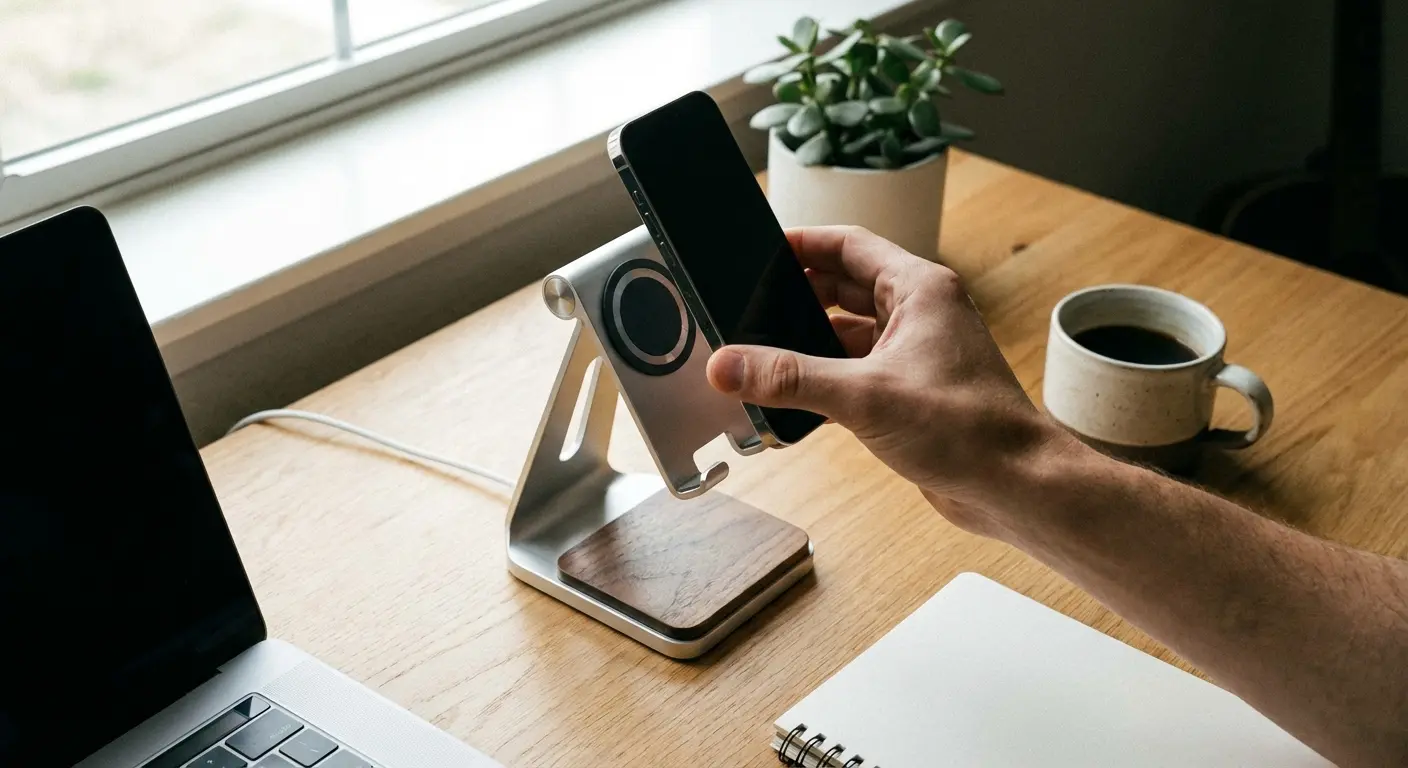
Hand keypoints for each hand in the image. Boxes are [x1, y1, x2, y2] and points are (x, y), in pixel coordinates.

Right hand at [705, 226, 1081, 537]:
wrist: (1015, 486)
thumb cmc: (969, 430)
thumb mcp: (864, 396)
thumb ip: (790, 378)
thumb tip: (728, 365)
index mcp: (919, 290)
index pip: (847, 245)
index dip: (800, 244)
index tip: (757, 252)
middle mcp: (921, 313)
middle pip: (843, 286)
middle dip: (796, 297)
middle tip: (749, 311)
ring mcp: (918, 352)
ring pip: (849, 332)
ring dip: (809, 344)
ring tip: (763, 357)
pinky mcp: (913, 390)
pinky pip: (858, 369)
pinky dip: (826, 377)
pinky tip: (796, 398)